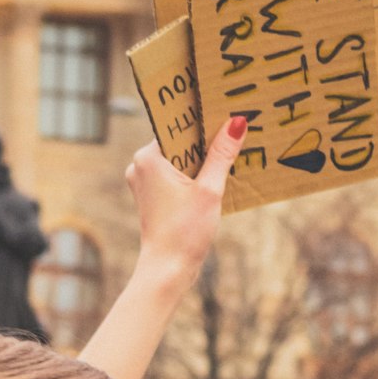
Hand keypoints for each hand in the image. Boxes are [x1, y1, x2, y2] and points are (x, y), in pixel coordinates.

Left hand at [127, 116, 246, 286]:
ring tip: (231, 149)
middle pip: (179, 141)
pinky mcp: (153, 195)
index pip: (178, 125)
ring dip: (203, 157)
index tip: (225, 109)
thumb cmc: (185, 231)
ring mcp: (145, 181)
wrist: (167, 269)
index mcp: (148, 157)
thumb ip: (222, 154)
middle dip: (206, 138)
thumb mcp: (210, 189)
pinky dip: (195, 173)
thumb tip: (237, 122)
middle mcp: (141, 165)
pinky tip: (218, 175)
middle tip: (234, 127)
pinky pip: (177, 174)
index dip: (202, 118)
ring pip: (180, 158)